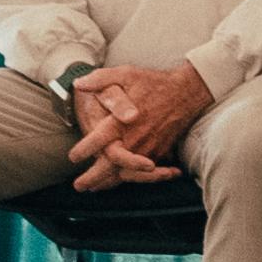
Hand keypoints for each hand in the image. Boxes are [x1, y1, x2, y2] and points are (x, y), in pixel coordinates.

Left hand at [67, 62, 211, 191]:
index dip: (83, 150)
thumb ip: (100, 79)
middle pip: (110, 165)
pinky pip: (144, 171)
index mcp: (122, 121)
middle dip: (93, 177)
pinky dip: (133, 179)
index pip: (97, 140)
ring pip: (126, 171)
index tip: (73, 157)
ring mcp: (148, 146)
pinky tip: (122, 181)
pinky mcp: (160, 149)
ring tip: (96, 188)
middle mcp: (134, 138)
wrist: (188, 91)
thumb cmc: (154, 82)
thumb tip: (77, 84)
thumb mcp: (126, 74)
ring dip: (110, 182)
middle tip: (79, 186)